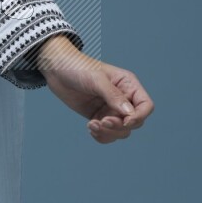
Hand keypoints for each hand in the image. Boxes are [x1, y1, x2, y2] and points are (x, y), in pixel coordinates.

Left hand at [34, 35, 154, 143]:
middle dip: (119, 126)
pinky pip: (107, 133)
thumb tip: (129, 113)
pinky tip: (90, 128)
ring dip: (109, 133)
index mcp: (128, 85)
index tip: (125, 121)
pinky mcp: (98, 116)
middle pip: (134, 122)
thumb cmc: (77, 67)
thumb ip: (113, 95)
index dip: (139, 117)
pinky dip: (102, 136)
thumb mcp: (96, 79)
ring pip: (121, 131)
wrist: (55, 69)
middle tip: (102, 121)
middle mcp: (123, 98)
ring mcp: (110, 109)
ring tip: (92, 125)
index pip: (145, 106)